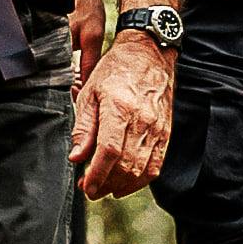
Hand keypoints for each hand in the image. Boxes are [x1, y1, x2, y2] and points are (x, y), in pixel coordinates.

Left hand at [72, 29, 173, 198]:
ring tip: (105, 188)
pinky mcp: (165, 133)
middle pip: (126, 166)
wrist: (148, 54)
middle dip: (106, 184)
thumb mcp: (90, 93)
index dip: (97, 175)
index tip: (85, 186)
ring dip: (122, 186)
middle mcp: (142, 120)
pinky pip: (156, 165)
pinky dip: (141, 180)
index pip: (109, 152)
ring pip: (141, 170)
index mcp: (120, 108)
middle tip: (90, 189)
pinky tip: (126, 184)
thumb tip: (76, 157)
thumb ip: (83, 128)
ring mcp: (157, 128)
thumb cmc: (115, 71)